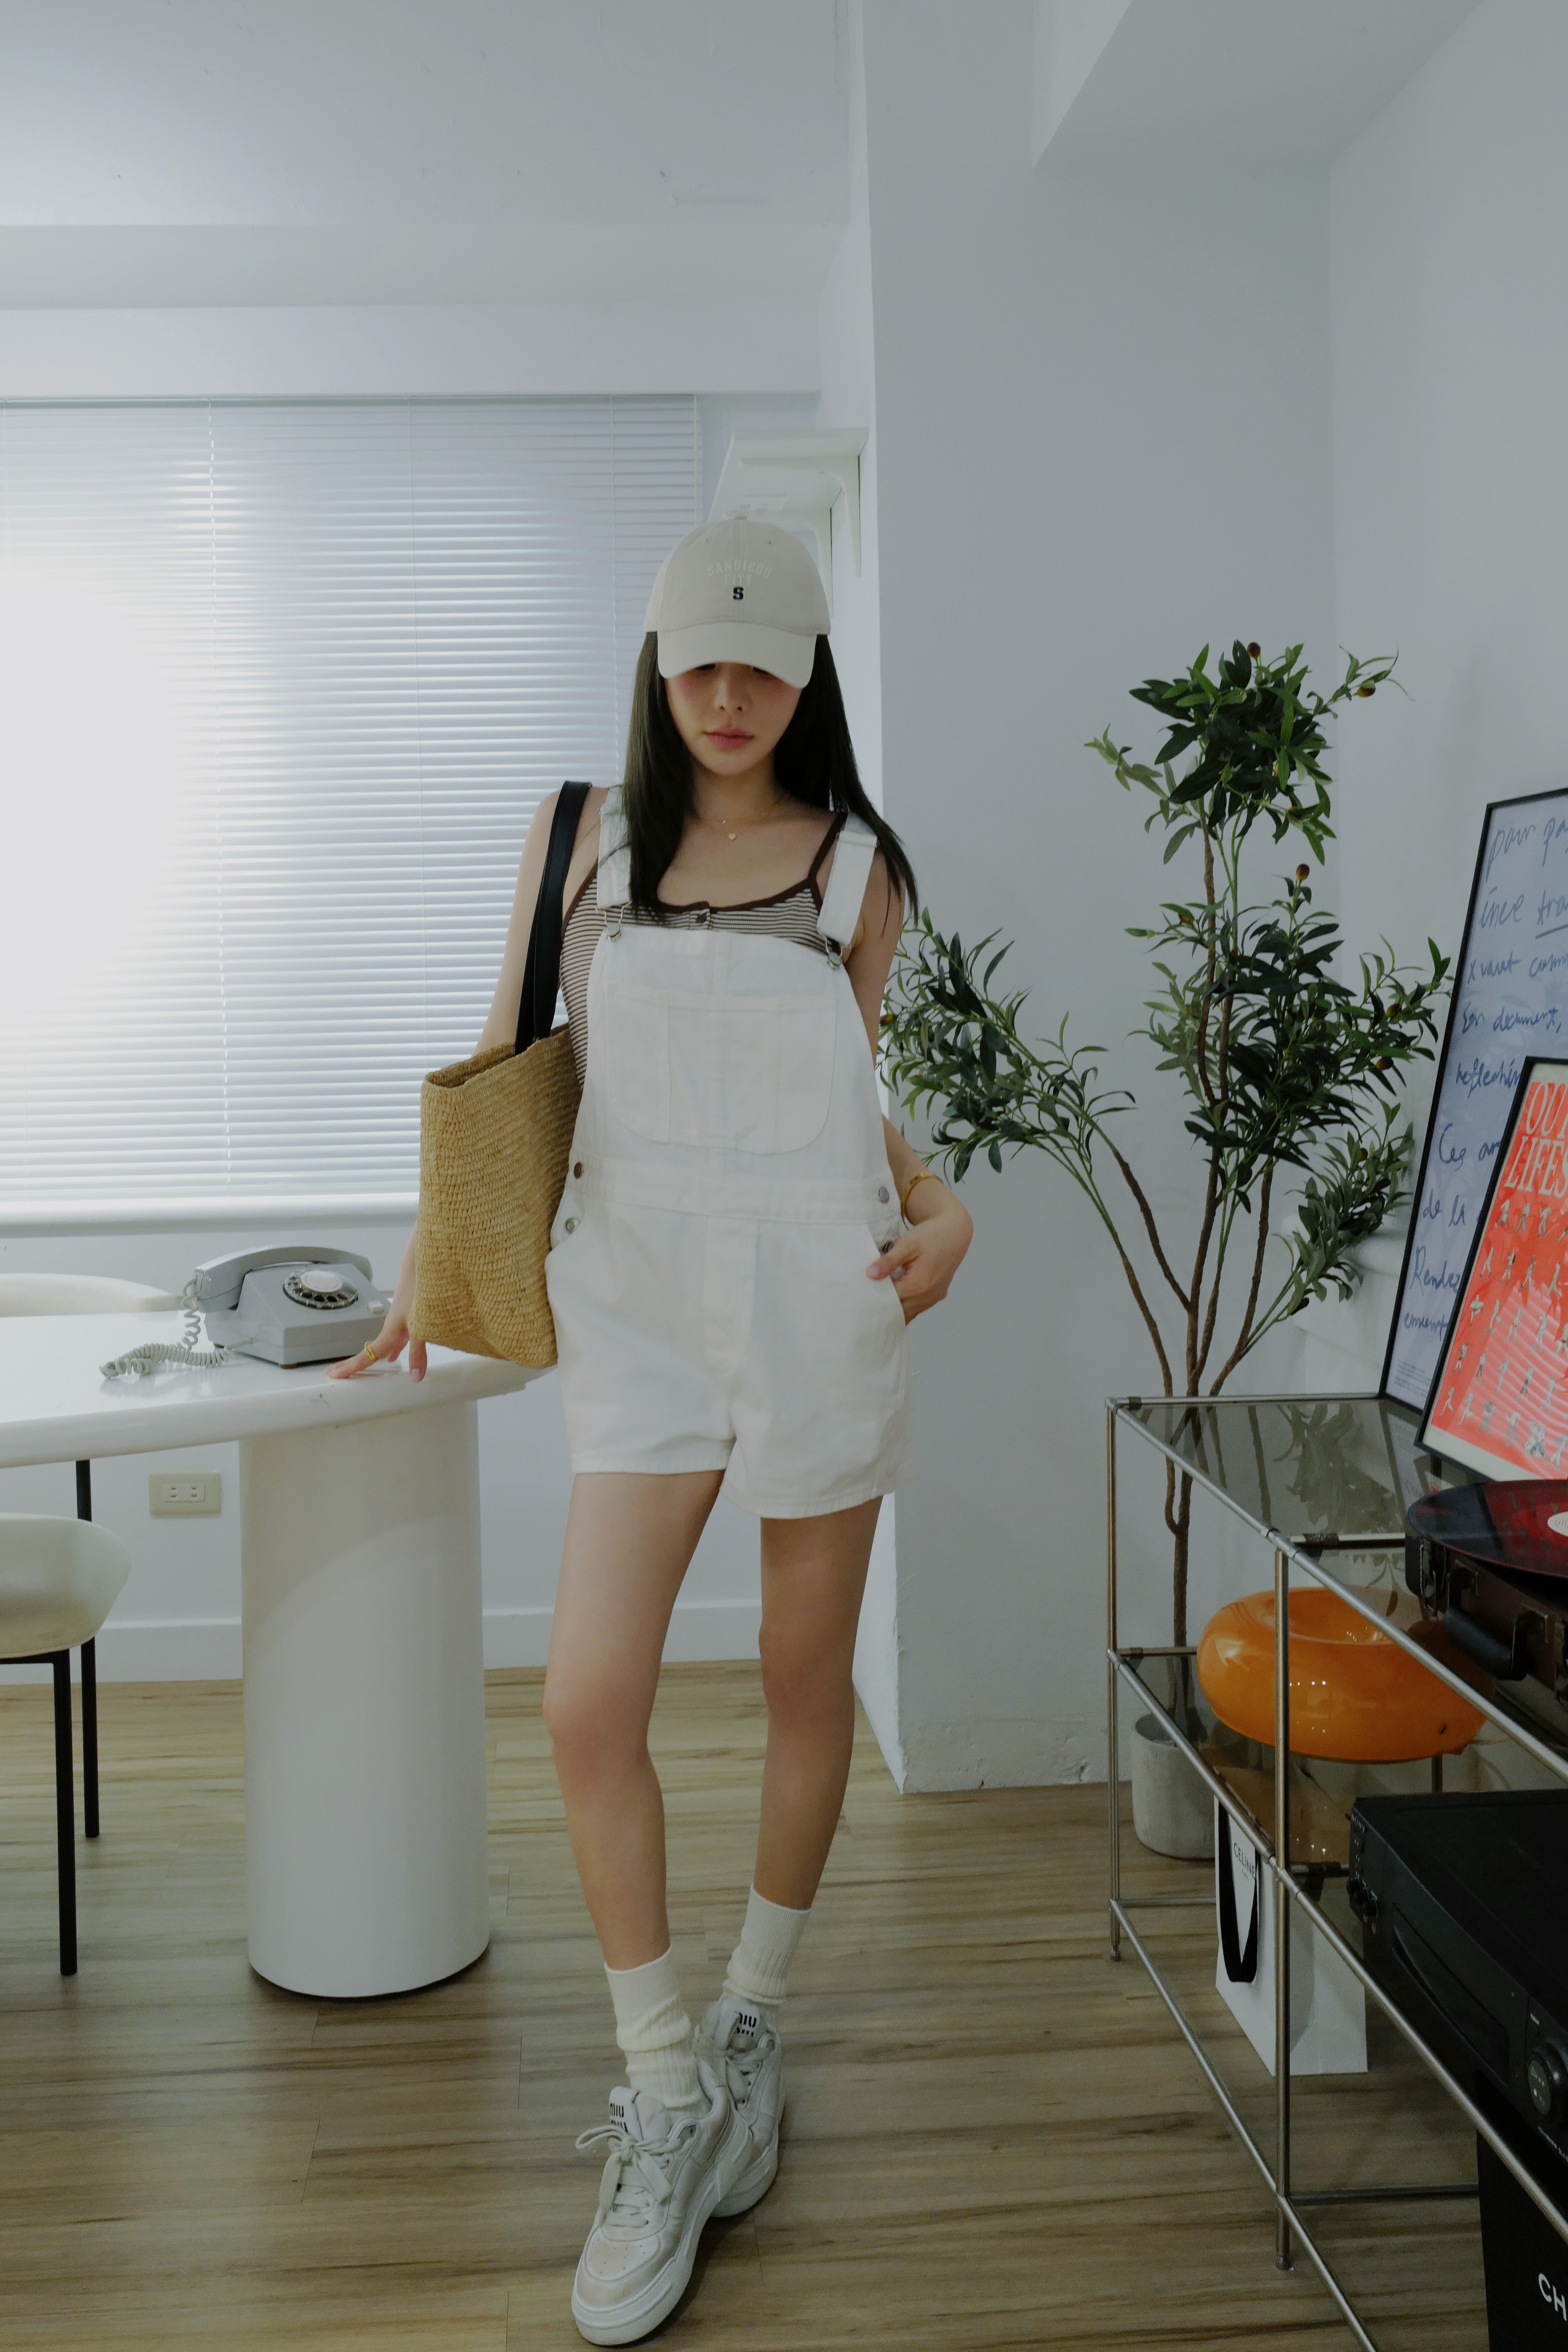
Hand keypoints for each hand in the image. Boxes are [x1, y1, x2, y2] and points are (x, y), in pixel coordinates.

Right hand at [327, 1254, 425, 1380]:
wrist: (424, 1262)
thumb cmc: (420, 1288)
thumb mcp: (421, 1326)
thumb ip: (418, 1353)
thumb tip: (416, 1376)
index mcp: (390, 1331)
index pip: (367, 1355)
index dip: (350, 1366)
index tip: (334, 1374)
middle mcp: (393, 1325)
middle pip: (373, 1349)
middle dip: (358, 1362)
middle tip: (343, 1371)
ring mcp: (401, 1318)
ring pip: (387, 1340)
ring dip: (380, 1352)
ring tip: (381, 1363)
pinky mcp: (410, 1311)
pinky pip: (400, 1332)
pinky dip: (398, 1342)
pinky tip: (405, 1344)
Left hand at [867, 1187, 972, 1321]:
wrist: (955, 1232)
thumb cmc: (931, 1235)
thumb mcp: (907, 1244)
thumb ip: (889, 1261)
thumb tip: (870, 1274)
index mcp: (919, 1284)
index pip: (890, 1301)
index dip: (874, 1299)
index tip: (860, 1297)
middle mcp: (928, 1296)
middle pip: (899, 1312)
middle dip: (883, 1309)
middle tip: (864, 1305)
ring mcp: (934, 1297)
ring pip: (909, 1313)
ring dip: (895, 1311)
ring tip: (877, 1305)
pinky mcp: (937, 1295)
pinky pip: (918, 1308)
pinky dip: (906, 1307)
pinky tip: (894, 1301)